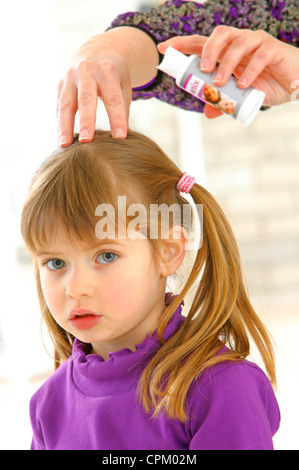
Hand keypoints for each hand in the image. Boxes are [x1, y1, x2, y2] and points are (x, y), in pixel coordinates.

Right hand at [57, 27, 158, 146]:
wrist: (96, 48)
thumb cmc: (114, 74)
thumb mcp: (123, 85)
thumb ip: (123, 110)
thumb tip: (125, 140)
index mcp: (107, 71)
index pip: (113, 98)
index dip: (117, 118)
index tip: (120, 137)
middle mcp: (87, 72)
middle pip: (86, 99)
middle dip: (86, 121)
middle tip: (86, 141)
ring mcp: (70, 77)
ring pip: (66, 103)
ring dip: (65, 125)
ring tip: (65, 145)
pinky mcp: (60, 84)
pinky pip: (59, 106)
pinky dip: (60, 123)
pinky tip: (62, 140)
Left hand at [158, 26, 298, 118]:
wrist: (294, 83)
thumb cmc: (265, 84)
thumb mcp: (241, 97)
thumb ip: (224, 103)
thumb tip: (207, 112)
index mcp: (227, 51)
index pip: (201, 43)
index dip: (182, 43)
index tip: (164, 49)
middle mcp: (240, 42)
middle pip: (218, 35)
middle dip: (205, 49)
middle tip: (201, 70)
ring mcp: (257, 43)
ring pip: (237, 43)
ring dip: (225, 63)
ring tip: (219, 82)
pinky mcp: (273, 49)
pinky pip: (259, 54)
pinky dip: (249, 70)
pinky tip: (242, 84)